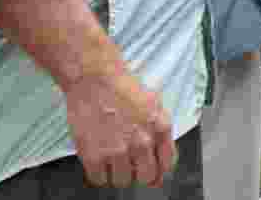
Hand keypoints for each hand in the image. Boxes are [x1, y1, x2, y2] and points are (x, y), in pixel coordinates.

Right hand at [63, 67, 175, 188]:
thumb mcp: (154, 103)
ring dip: (118, 174)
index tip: (153, 172)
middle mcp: (142, 142)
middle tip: (131, 166)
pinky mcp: (93, 155)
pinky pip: (99, 180)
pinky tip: (99, 161)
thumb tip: (162, 152)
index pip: (167, 164)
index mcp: (160, 128)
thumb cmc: (123, 87)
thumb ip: (161, 128)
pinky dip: (98, 174)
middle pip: (146, 178)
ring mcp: (117, 151)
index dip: (159, 170)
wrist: (95, 78)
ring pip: (122, 182)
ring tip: (112, 160)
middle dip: (140, 174)